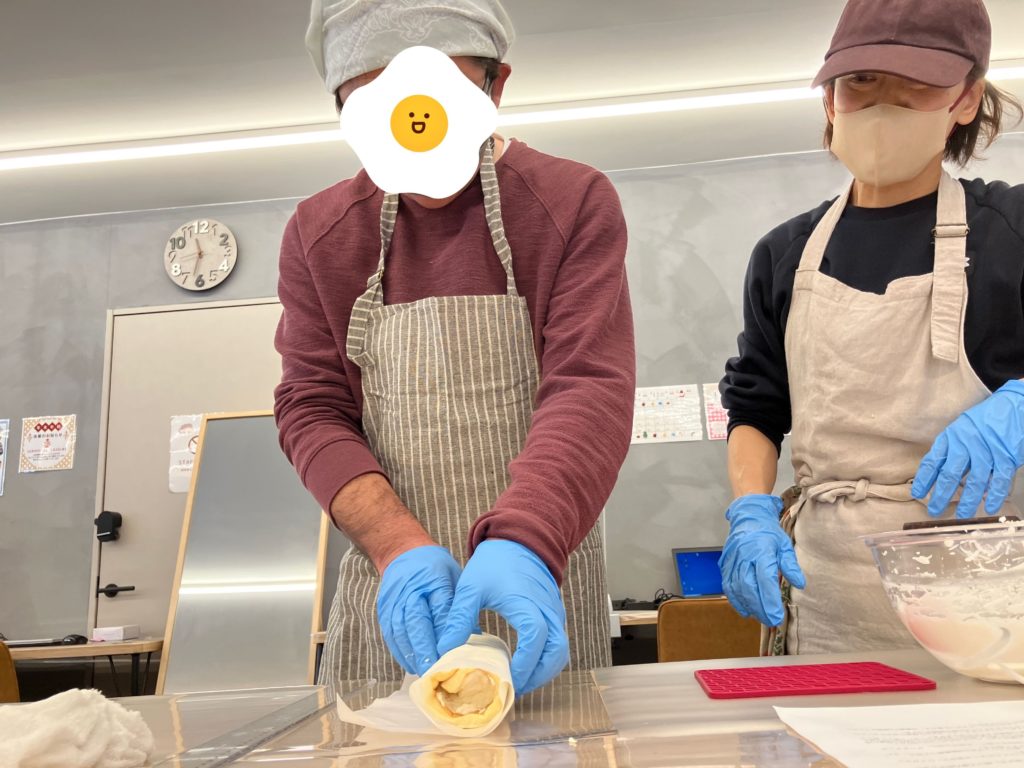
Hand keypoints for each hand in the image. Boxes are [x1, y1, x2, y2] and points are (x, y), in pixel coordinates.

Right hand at [377, 545, 460, 675]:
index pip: (441, 610)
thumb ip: (461, 605)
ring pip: (401, 631)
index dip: (446, 634)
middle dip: (426, 649)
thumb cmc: (434, 567)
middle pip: (417, 622)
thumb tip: (473, 636)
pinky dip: (400, 651)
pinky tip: (410, 664)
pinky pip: (390, 633)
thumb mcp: (455, 578)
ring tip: (425, 673)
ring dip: (412, 654)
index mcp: (434, 579)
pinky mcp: (384, 608)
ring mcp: (395, 599)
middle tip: (436, 672)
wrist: (403, 551)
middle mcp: (411, 590)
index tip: (453, 655)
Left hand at [437, 540, 568, 694]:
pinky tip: (524, 664)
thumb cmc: (495, 562)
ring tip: (518, 680)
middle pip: (558, 652)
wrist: (519, 539)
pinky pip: (558, 643)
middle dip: (539, 676)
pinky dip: (546, 659)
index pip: (536, 637)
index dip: (525, 662)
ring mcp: (555, 612)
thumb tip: (445, 650)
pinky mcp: (555, 613)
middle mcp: (548, 609)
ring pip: (561, 651)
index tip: (508, 677)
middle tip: (513, 688)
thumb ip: (459, 618)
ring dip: (544, 670)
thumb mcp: (471, 587)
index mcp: (527, 602)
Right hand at [720, 494, 804, 626]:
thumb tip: (800, 584)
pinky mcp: (725, 564)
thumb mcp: (784, 545)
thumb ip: (790, 565)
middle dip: (760, 608)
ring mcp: (732, 560)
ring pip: (737, 588)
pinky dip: (735, 599)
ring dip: (748, 605)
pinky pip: (728, 585)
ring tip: (760, 617)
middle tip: (771, 621)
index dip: (770, 601)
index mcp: (761, 551)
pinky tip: (744, 609)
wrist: (748, 516)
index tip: (777, 616)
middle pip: (749, 587)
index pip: (765, 580)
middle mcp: (744, 557)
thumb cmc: (768, 532)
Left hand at [913, 380, 1023, 518]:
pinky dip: (995, 495)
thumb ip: (951, 450)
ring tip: (962, 515)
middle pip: (950, 474)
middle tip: (935, 512)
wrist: (1013, 405)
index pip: (932, 461)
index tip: (917, 494)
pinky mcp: (1006, 456)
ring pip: (975, 481)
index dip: (924, 479)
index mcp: (950, 437)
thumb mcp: (960, 429)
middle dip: (941, 496)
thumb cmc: (984, 420)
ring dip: (968, 501)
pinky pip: (999, 480)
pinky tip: (990, 508)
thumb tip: (940, 475)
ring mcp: (986, 451)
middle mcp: (965, 444)